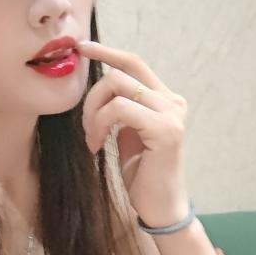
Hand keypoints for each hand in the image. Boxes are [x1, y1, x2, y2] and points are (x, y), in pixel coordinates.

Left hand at [79, 39, 189, 227]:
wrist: (160, 207)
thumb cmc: (142, 174)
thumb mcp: (127, 134)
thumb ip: (121, 109)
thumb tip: (100, 85)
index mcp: (164, 100)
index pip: (134, 64)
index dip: (107, 51)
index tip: (83, 47)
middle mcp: (172, 101)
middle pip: (121, 72)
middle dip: (92, 95)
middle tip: (85, 127)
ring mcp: (171, 114)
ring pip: (117, 86)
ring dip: (93, 112)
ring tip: (91, 139)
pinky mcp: (165, 130)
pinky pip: (119, 109)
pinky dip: (99, 124)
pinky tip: (97, 145)